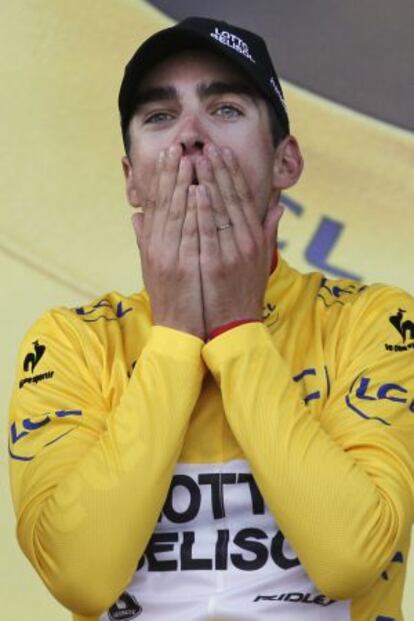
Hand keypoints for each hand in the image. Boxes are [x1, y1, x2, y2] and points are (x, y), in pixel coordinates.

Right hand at [132, 145, 204, 339]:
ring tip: (189, 158)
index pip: (157, 204)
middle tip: (178, 145)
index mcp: (153, 244)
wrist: (179, 329)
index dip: (162, 178)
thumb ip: (146, 240)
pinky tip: (199, 192)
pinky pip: (189, 234)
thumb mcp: (154, 267)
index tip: (169, 154)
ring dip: (182, 184)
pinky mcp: (182, 267)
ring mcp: (169, 256)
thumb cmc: (172, 297)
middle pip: (164, 203)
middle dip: (171, 173)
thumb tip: (136, 216)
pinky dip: (193, 212)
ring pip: (175, 214)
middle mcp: (157, 247)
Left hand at [195, 144, 282, 335]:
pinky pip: (209, 234)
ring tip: (198, 159)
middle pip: (232, 199)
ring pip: (221, 211)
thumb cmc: (245, 292)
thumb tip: (279, 206)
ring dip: (210, 183)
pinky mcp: (217, 265)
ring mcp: (232, 253)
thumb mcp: (262, 261)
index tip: (223, 153)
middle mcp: (246, 242)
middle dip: (220, 171)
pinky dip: (203, 212)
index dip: (233, 174)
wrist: (235, 325)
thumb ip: (268, 231)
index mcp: (254, 238)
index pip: (244, 199)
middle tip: (208, 146)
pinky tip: (196, 192)